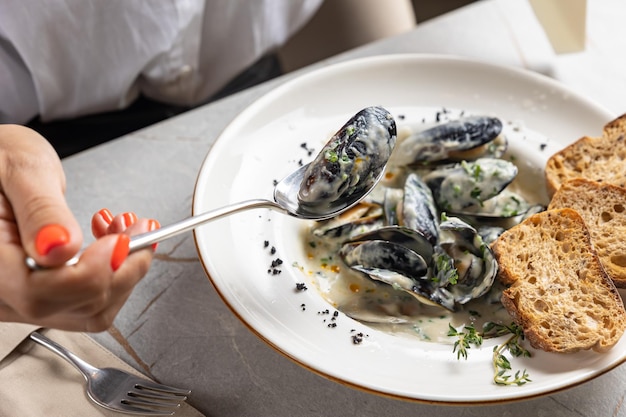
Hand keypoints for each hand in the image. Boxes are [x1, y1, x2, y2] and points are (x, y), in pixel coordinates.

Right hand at [0, 124, 157, 331]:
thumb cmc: (0, 158)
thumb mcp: (21, 169)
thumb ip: (41, 211)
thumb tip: (61, 248)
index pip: (39, 294)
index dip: (90, 274)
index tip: (119, 241)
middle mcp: (1, 290)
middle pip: (74, 307)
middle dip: (120, 268)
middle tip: (138, 228)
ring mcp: (21, 297)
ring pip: (90, 310)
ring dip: (123, 271)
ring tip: (126, 230)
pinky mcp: (43, 293)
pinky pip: (89, 301)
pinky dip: (115, 273)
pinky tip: (115, 244)